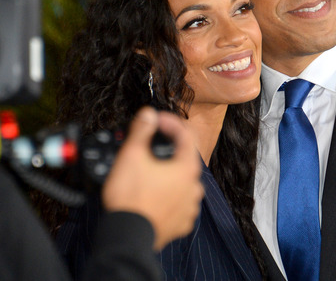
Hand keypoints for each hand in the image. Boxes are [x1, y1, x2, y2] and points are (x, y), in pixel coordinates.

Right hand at [101, 107, 203, 249]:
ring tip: (148, 176)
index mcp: (187, 168)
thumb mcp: (131, 156)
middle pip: (185, 160)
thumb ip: (141, 131)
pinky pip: (178, 204)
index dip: (171, 123)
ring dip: (168, 176)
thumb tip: (148, 114)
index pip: (186, 135)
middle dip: (168, 151)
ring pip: (182, 184)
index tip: (156, 121)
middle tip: (149, 149)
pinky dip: (168, 198)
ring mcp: (190, 206)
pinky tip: (153, 197)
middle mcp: (194, 187)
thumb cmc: (131, 198)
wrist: (127, 235)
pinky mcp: (182, 223)